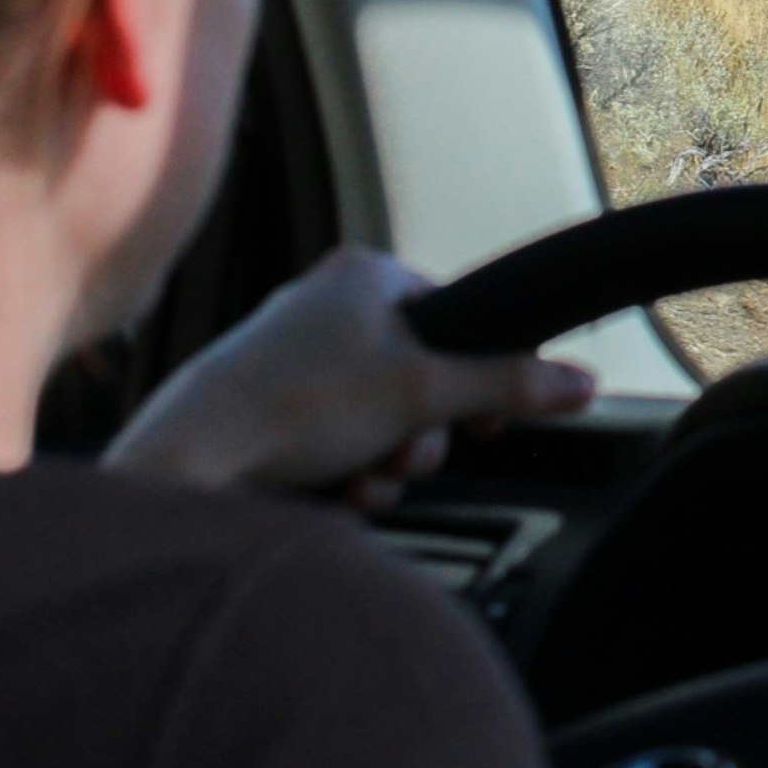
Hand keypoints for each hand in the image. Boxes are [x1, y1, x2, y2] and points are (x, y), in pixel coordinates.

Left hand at [103, 246, 593, 507]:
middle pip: (421, 375)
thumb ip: (508, 384)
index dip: (478, 372)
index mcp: (363, 275)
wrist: (185, 463)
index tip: (487, 417)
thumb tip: (581, 382)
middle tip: (409, 453)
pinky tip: (335, 492)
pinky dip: (346, 473)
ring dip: (387, 460)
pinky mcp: (265, 411)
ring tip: (365, 478)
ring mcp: (290, 360)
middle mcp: (324, 307)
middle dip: (424, 431)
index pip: (455, 315)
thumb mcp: (424, 392)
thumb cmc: (294, 405)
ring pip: (380, 417)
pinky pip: (336, 441)